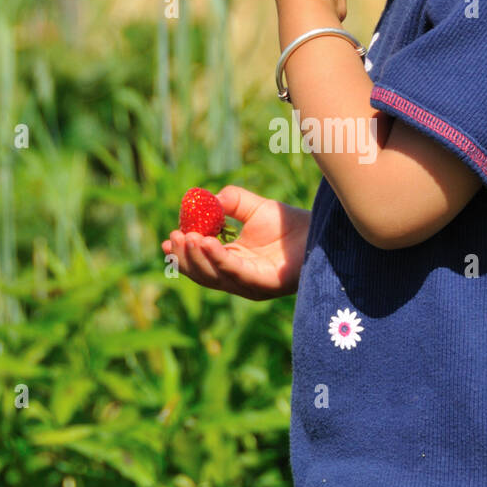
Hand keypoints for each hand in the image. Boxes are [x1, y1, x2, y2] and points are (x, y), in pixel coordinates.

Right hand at [161, 185, 311, 300]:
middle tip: (174, 237)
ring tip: (187, 237)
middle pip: (203, 274)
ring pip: (215, 276)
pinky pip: (235, 272)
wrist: (317, 230)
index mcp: (232, 264)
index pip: (201, 264)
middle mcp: (238, 279)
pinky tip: (206, 242)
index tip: (169, 238)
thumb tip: (206, 201)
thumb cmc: (287, 223)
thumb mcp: (252, 207)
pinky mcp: (264, 285)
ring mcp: (251, 285)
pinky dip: (218, 258)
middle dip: (185, 256)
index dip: (183, 254)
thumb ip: (230, 202)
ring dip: (197, 257)